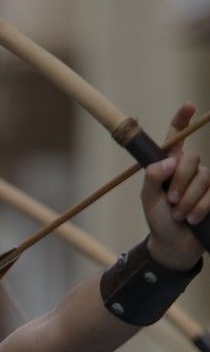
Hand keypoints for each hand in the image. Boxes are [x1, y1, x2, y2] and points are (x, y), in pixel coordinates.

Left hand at [142, 103, 209, 270]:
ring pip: (203, 176)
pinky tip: (192, 219)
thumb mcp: (149, 201)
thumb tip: (168, 161)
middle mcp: (187, 169)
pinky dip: (200, 208)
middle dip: (180, 181)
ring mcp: (203, 181)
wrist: (173, 246)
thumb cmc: (158, 222)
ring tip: (179, 216)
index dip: (182, 120)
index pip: (175, 138)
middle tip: (172, 202)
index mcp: (168, 165)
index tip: (189, 106)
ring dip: (189, 200)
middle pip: (191, 158)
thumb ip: (152, 179)